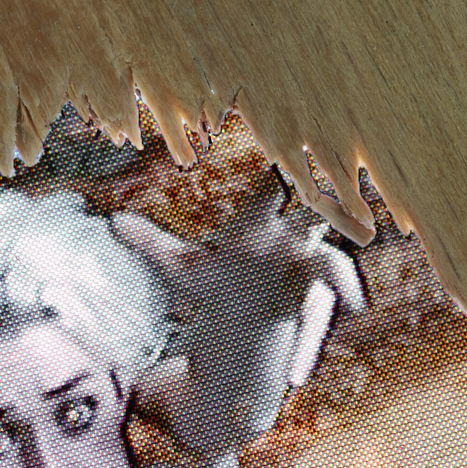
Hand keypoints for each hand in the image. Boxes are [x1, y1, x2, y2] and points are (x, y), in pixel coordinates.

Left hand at [113, 187, 364, 454]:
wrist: (244, 313)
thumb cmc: (217, 279)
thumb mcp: (183, 270)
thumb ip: (151, 245)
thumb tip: (111, 224)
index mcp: (259, 221)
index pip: (276, 186)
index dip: (286, 170)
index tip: (292, 154)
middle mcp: (290, 237)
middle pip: (315, 211)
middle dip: (329, 199)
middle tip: (335, 187)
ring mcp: (309, 266)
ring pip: (331, 258)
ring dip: (339, 259)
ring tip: (350, 257)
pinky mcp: (318, 295)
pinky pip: (336, 293)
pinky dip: (346, 294)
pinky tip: (355, 304)